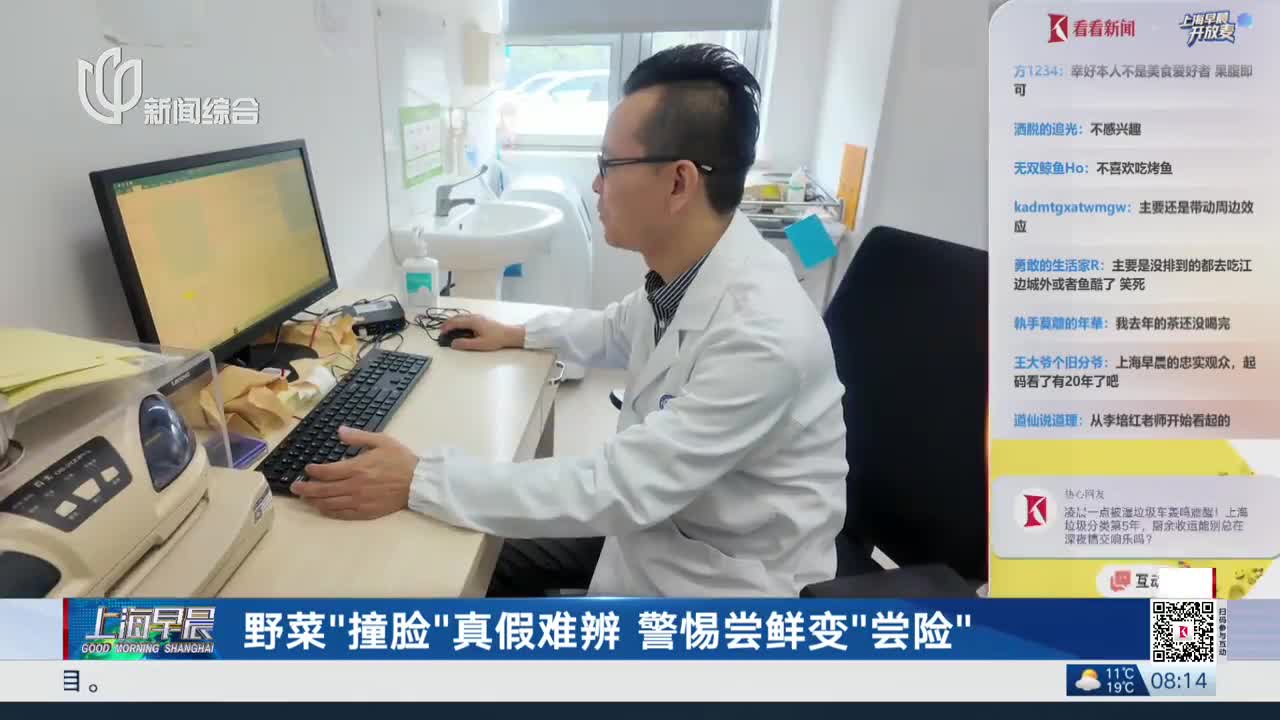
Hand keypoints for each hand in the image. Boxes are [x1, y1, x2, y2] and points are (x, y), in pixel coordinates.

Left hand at [291, 426, 419, 519]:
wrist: (418, 482)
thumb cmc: (400, 460)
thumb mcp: (381, 441)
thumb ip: (358, 437)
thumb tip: (339, 431)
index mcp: (357, 468)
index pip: (327, 471)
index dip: (314, 471)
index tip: (308, 469)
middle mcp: (354, 486)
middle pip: (323, 490)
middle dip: (305, 488)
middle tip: (294, 487)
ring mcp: (359, 501)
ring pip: (329, 504)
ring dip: (314, 501)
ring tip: (305, 498)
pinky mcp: (365, 512)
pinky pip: (342, 514)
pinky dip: (329, 512)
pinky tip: (323, 508)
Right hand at [439, 313, 523, 350]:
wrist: (510, 334)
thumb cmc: (496, 339)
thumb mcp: (480, 344)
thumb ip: (465, 344)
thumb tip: (453, 343)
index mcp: (473, 321)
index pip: (456, 322)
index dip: (447, 327)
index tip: (441, 333)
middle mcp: (475, 316)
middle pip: (458, 317)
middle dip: (448, 323)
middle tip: (442, 330)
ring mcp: (479, 317)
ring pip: (462, 316)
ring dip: (454, 321)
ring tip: (449, 328)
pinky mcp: (482, 319)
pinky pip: (467, 317)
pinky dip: (460, 321)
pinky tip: (461, 326)